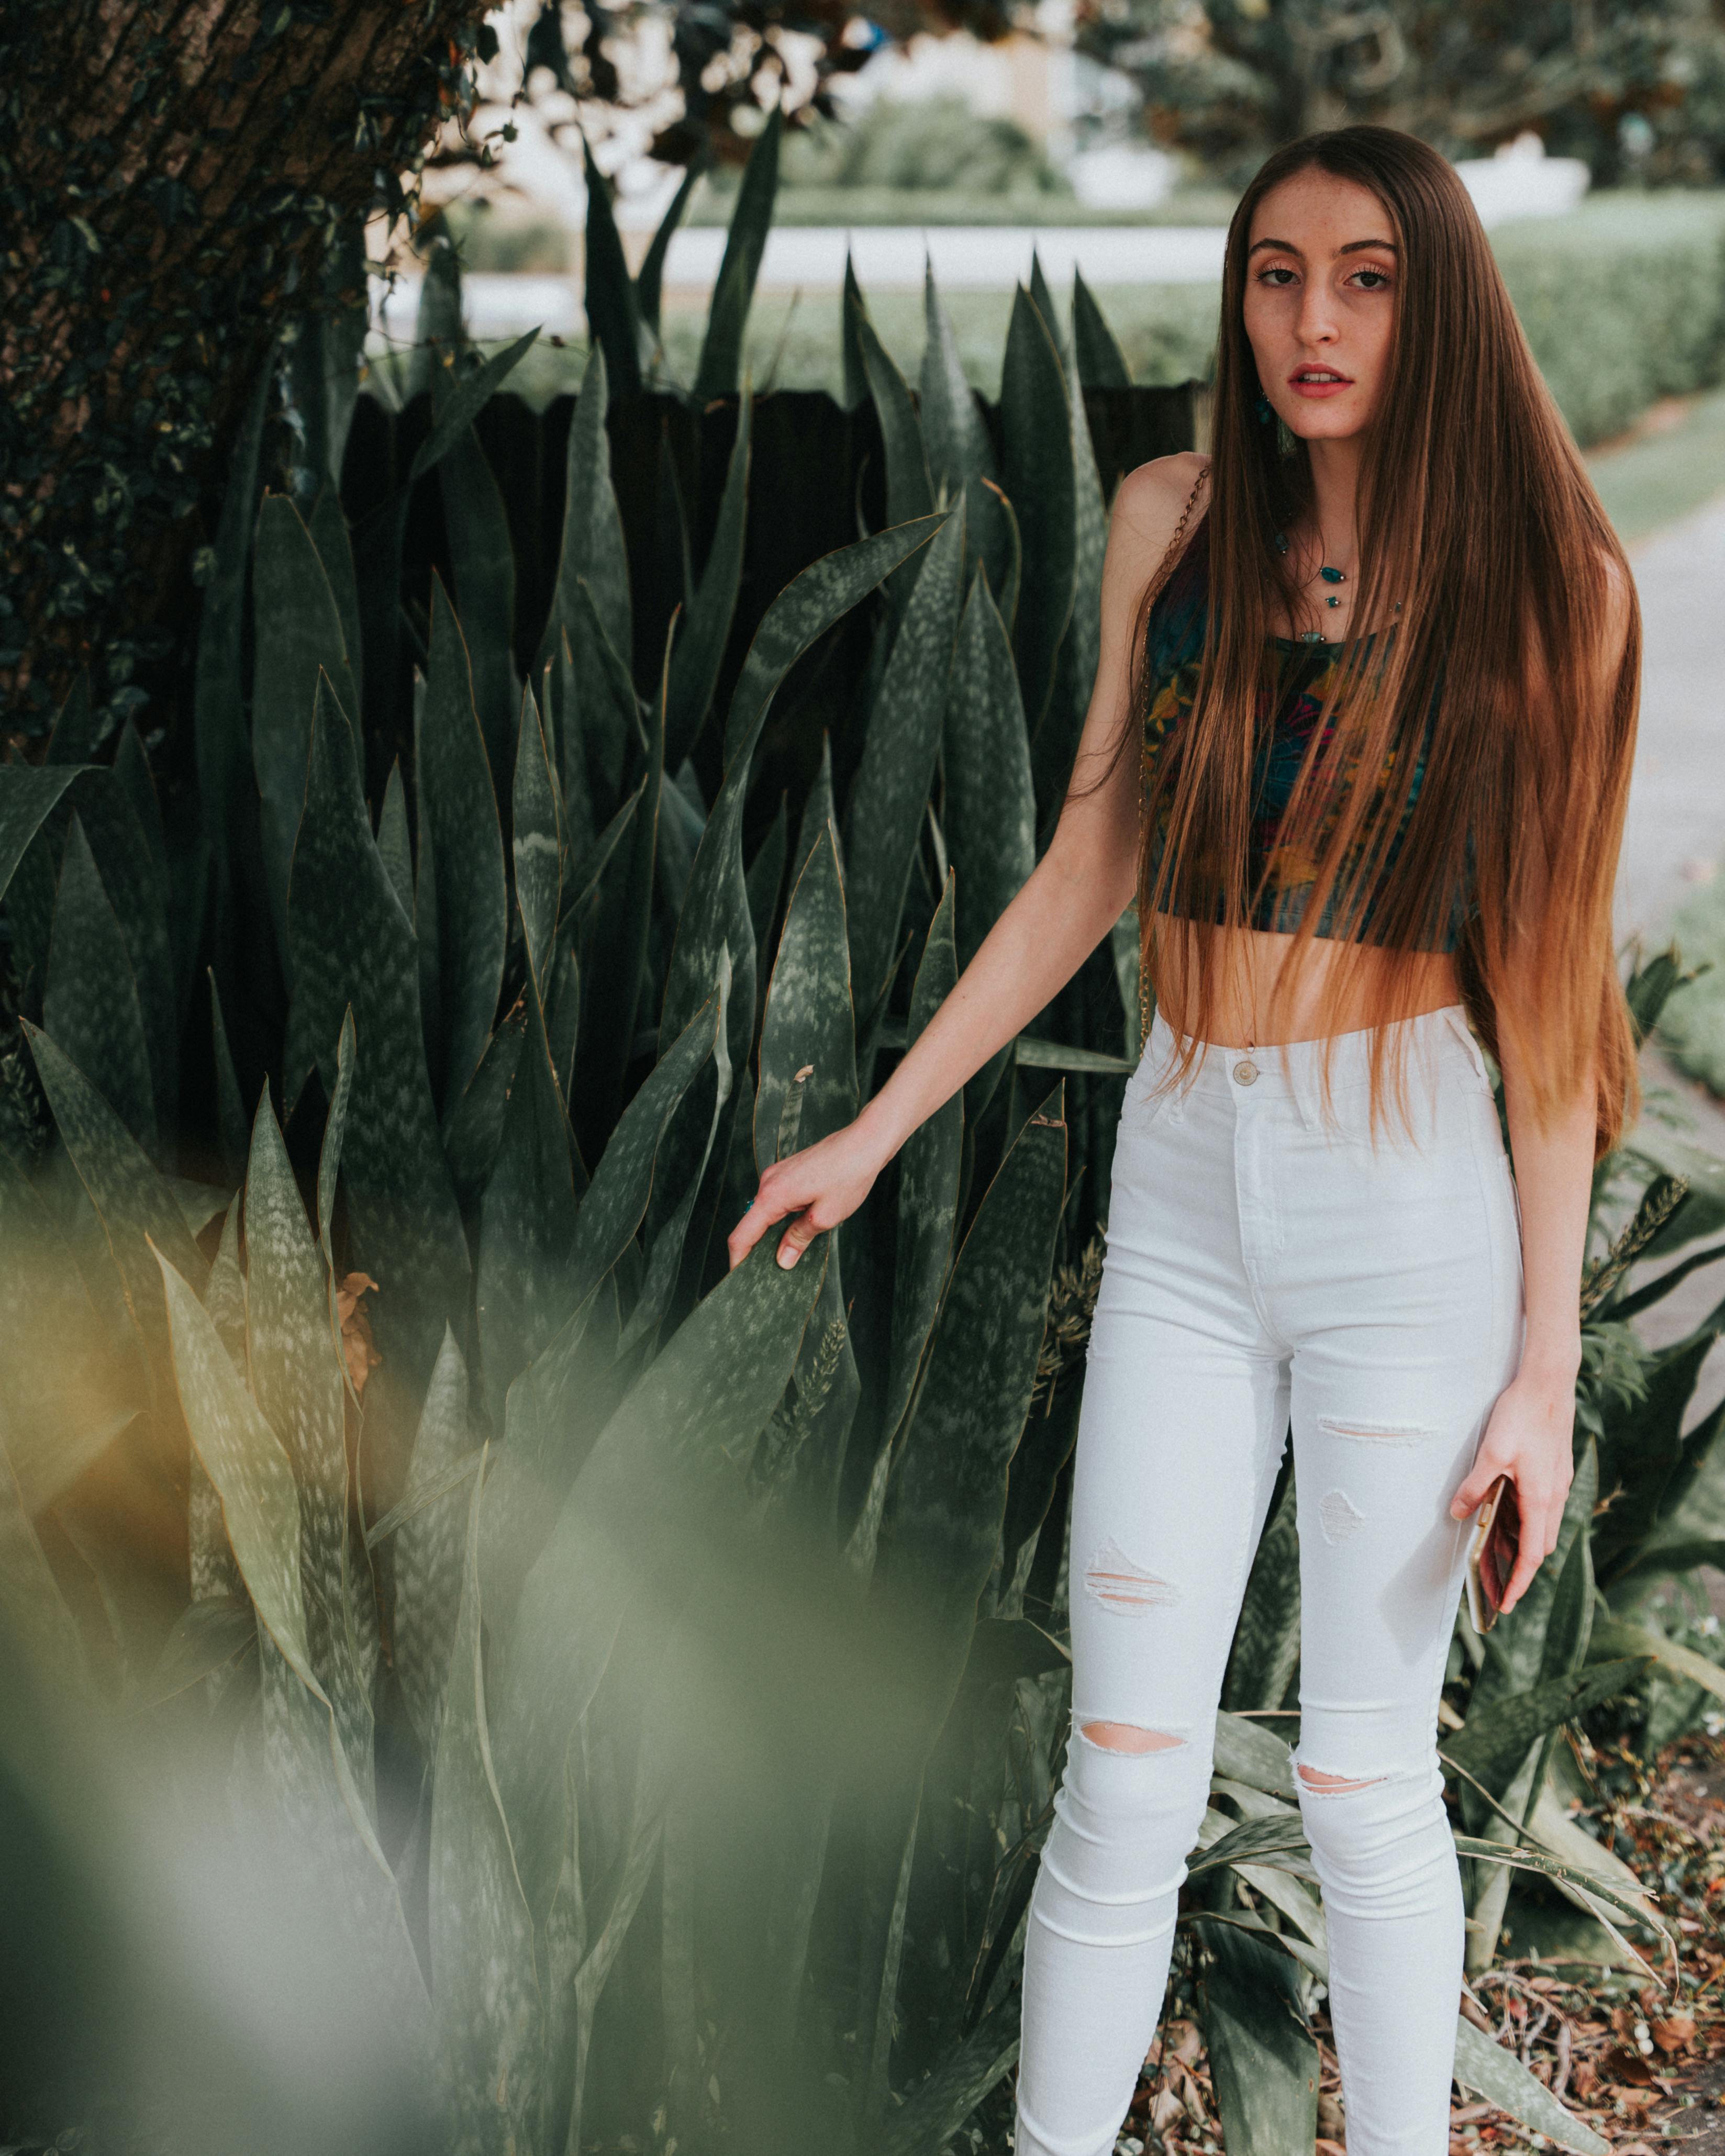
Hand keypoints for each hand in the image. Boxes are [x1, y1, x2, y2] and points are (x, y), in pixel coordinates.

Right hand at [726, 1118, 889, 1271]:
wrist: (864, 1142)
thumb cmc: (849, 1175)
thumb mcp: (825, 1216)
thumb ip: (798, 1238)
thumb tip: (782, 1259)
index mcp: (772, 1195)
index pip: (742, 1235)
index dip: (738, 1260)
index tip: (739, 1279)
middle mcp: (769, 1182)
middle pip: (751, 1224)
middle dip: (756, 1250)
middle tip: (769, 1273)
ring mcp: (777, 1175)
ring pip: (765, 1212)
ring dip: (772, 1233)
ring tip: (787, 1253)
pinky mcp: (788, 1172)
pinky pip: (776, 1201)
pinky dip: (781, 1218)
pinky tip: (798, 1228)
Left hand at [1448, 1373, 1576, 1615]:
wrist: (1549, 1383)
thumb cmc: (1521, 1416)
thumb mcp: (1491, 1453)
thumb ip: (1475, 1487)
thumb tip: (1457, 1514)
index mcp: (1541, 1498)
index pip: (1532, 1554)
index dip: (1519, 1582)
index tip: (1506, 1604)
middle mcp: (1555, 1496)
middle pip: (1540, 1546)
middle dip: (1521, 1570)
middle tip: (1497, 1586)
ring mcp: (1559, 1483)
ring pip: (1545, 1527)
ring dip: (1526, 1545)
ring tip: (1498, 1556)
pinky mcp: (1556, 1471)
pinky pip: (1545, 1508)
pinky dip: (1530, 1522)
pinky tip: (1509, 1516)